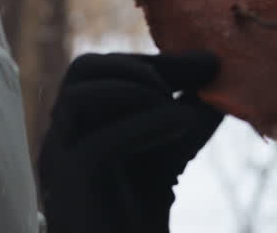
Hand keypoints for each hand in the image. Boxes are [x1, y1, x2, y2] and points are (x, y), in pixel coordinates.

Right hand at [38, 51, 222, 232]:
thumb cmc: (134, 225)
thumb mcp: (166, 159)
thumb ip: (185, 122)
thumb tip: (217, 82)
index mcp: (80, 126)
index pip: (103, 70)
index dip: (154, 60)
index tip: (206, 63)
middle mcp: (63, 138)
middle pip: (84, 70)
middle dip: (144, 64)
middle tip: (195, 74)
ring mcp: (60, 162)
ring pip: (79, 95)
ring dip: (136, 88)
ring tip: (179, 107)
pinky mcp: (69, 188)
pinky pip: (99, 143)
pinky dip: (144, 123)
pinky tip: (181, 123)